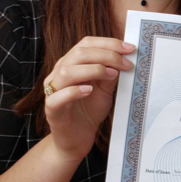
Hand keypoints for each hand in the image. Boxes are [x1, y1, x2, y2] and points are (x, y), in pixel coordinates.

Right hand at [43, 37, 134, 161]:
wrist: (78, 138)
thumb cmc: (90, 110)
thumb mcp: (105, 88)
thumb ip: (111, 72)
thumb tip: (125, 57)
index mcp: (71, 63)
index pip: (86, 43)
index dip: (108, 43)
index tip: (129, 48)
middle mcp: (59, 73)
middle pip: (79, 53)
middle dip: (106, 55)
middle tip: (126, 64)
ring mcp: (53, 90)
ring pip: (67, 71)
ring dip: (93, 70)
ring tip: (111, 75)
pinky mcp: (51, 109)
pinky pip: (57, 96)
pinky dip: (74, 91)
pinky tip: (89, 91)